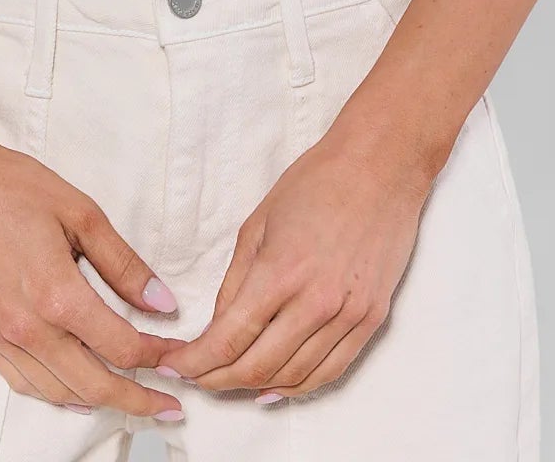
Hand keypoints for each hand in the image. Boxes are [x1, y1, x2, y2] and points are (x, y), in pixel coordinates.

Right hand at [0, 116, 183, 420]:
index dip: (159, 358)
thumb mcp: (80, 212)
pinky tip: (76, 387)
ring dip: (99, 401)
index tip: (180, 359)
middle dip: (138, 400)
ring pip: (59, 392)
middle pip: (94, 385)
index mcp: (57, 295)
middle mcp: (27, 328)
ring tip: (130, 399)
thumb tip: (162, 304)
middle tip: (168, 407)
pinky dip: (57, 392)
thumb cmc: (9, 186)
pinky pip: (23, 383)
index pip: (122, 348)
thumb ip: (124, 264)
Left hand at [148, 125, 434, 401]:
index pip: (228, 339)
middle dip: (217, 379)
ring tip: (228, 381)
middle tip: (196, 376)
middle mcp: (316, 302)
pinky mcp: (371, 319)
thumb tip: (218, 327)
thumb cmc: (316, 183)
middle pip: (256, 367)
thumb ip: (235, 281)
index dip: (195, 361)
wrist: (380, 167)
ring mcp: (348, 315)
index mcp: (280, 272)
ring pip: (293, 377)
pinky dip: (299, 387)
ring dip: (254, 387)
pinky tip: (275, 387)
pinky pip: (331, 371)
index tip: (174, 366)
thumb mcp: (258, 223)